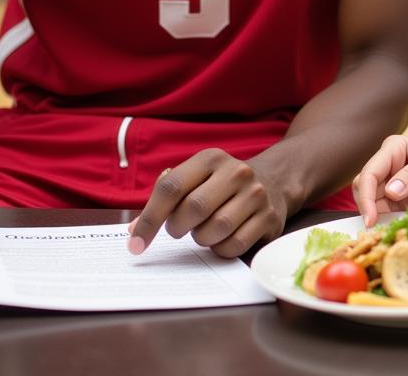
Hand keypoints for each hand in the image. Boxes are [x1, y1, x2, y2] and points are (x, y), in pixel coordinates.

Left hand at [127, 148, 285, 258]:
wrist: (273, 181)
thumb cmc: (220, 185)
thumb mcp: (196, 178)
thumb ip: (166, 199)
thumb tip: (135, 232)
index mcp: (211, 158)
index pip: (172, 187)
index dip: (149, 218)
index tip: (135, 243)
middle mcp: (237, 172)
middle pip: (193, 209)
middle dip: (178, 227)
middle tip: (179, 229)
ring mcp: (256, 194)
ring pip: (215, 230)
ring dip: (201, 238)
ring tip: (204, 230)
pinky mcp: (269, 218)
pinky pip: (234, 246)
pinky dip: (220, 249)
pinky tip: (222, 238)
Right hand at [352, 135, 407, 226]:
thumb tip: (391, 191)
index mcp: (393, 149)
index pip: (371, 172)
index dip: (367, 195)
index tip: (370, 218)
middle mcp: (388, 166)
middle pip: (365, 188)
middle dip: (366, 207)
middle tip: (374, 228)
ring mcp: (393, 185)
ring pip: (372, 203)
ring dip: (374, 217)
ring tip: (381, 233)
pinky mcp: (400, 202)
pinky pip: (386, 213)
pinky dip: (385, 223)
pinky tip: (390, 231)